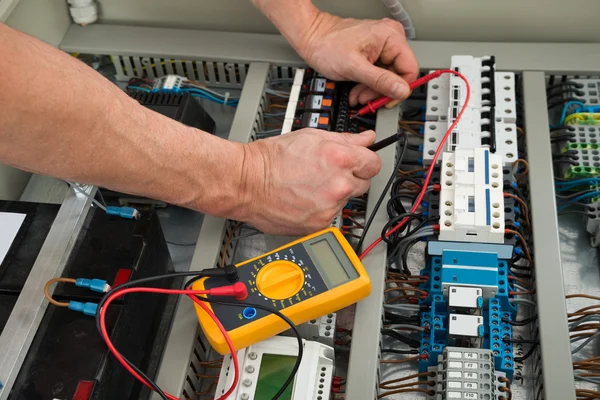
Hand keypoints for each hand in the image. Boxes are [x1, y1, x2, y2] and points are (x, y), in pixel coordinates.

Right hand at [236, 130, 379, 234]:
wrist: (247, 183)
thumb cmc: (272, 159)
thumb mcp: (311, 137)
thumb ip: (345, 139)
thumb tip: (367, 139)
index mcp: (340, 159)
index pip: (374, 163)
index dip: (365, 162)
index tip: (358, 163)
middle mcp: (339, 185)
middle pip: (363, 184)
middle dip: (350, 178)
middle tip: (326, 174)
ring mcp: (330, 207)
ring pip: (345, 201)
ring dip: (334, 195)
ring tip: (309, 186)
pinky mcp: (320, 224)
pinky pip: (331, 216)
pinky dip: (321, 210)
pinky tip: (304, 200)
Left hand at [296, 13, 418, 106]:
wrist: (312, 39)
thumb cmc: (327, 46)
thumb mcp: (354, 68)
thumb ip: (380, 80)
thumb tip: (402, 90)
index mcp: (391, 37)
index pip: (410, 70)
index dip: (399, 90)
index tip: (385, 101)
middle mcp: (391, 39)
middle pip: (397, 76)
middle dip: (379, 92)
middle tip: (364, 99)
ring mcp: (383, 46)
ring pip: (387, 79)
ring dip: (371, 91)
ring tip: (357, 95)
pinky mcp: (375, 54)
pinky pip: (379, 75)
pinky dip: (368, 86)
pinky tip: (357, 89)